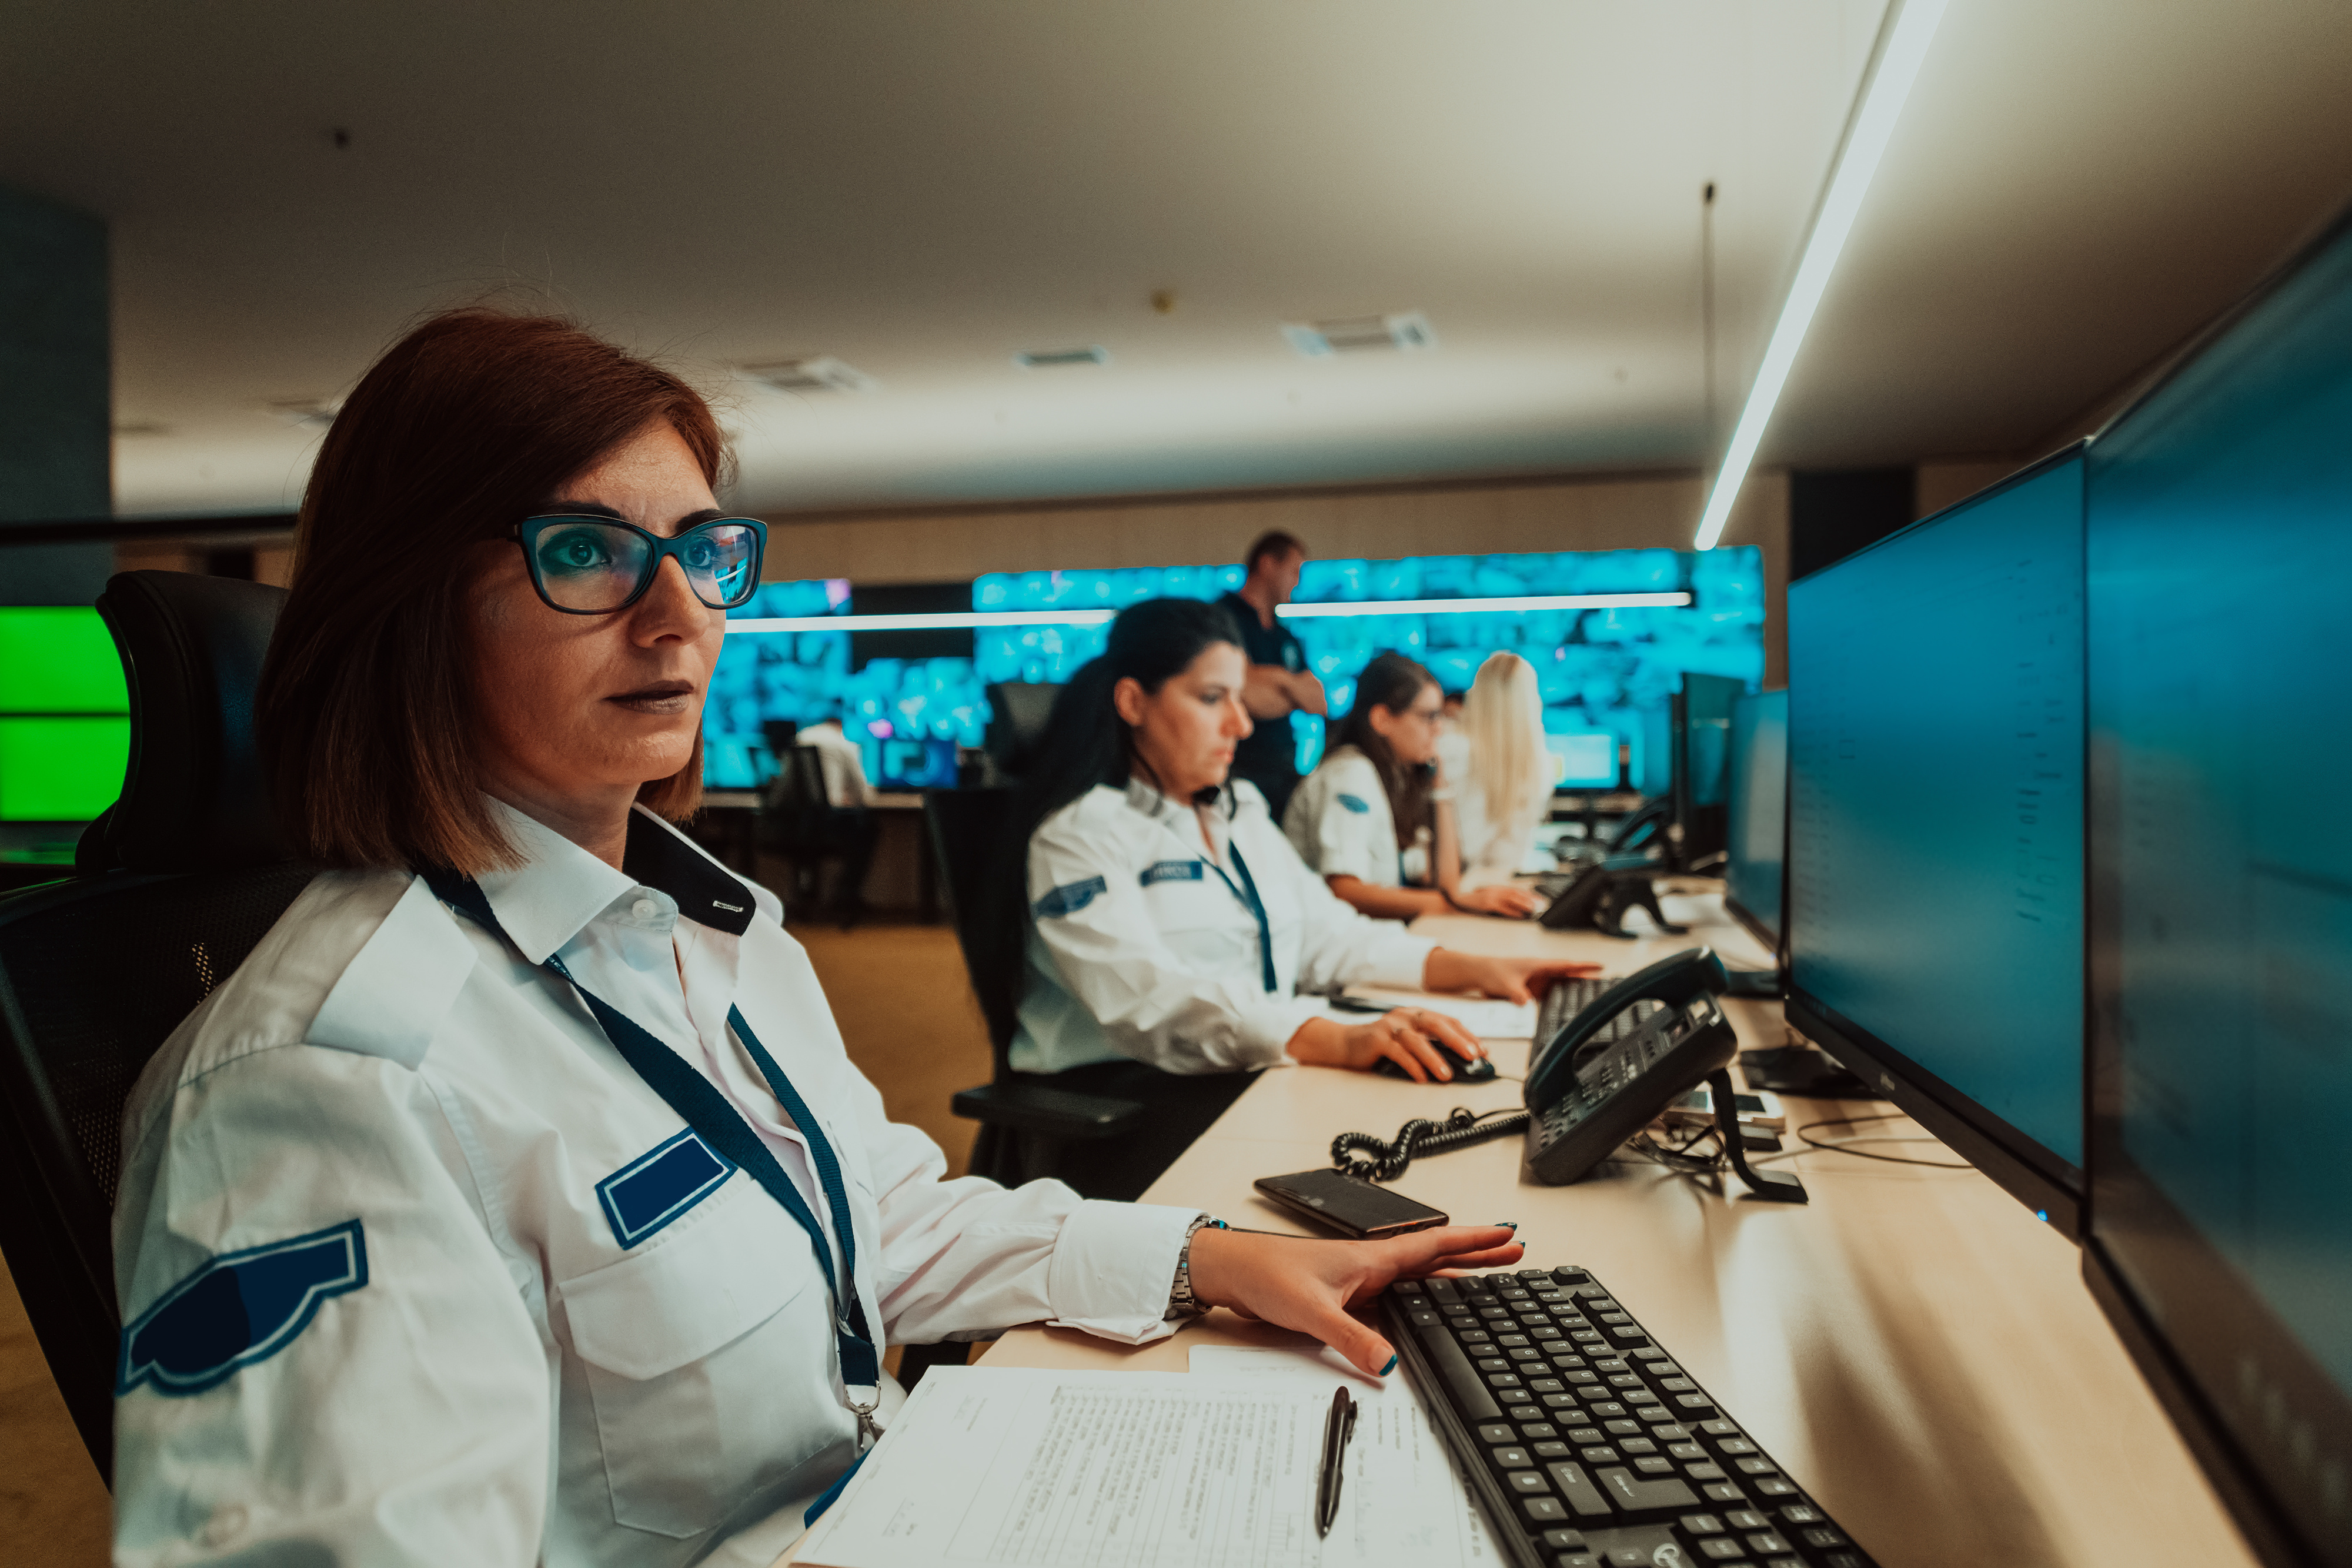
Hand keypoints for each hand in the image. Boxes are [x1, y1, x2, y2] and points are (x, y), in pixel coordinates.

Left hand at [1186, 1224, 1524, 1375]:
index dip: (1475, 1240)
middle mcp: (1373, 1265)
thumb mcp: (1313, 1311)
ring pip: (1420, 1275)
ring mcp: (1362, 1280)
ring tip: (1489, 1275)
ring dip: (1454, 1272)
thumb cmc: (1266, 1275)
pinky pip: (1399, 1293)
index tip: (1509, 1233)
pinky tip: (1432, 1303)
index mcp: (1373, 1258)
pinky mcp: (1349, 1295)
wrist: (1232, 1272)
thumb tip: (1388, 1365)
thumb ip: (1351, 1338)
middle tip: (1515, 1250)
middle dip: (1477, 1253)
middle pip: (1437, 1257)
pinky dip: (1424, 1294)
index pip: (1436, 1245)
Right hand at [1287, 1009, 1484, 1082]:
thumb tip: (1459, 1063)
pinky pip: (1398, 1052)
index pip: (1447, 1021)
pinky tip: (1421, 1078)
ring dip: (1435, 1058)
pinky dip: (1412, 1066)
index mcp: (1416, 1014)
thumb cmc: (1380, 1046)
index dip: (1467, 1035)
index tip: (1482, 1051)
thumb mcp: (1408, 1043)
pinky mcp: (1376, 1039)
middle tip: (1473, 1056)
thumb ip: (1429, 1047)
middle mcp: (1405, 1016)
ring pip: (1417, 1040)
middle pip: (1436, 1024)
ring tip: (1447, 1075)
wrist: (1345, 1044)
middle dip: (1458, 1040)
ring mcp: (1390, 1026)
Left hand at [1423, 950, 1601, 1003]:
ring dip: (1573, 988)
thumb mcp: (1505, 984)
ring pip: (1560, 985)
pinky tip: (1565, 1005)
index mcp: (1538, 965)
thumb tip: (1526, 1002)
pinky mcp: (1531, 989)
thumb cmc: (1491, 971)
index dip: (1584, 966)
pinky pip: (1549, 994)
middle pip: (1568, 975)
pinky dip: (1559, 997)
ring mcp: (1537, 981)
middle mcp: (1540, 971)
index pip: (1566, 965)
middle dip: (1585, 978)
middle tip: (1603, 982)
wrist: (1478, 972)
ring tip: (1590, 994)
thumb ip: (1517, 994)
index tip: (1600, 966)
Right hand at [1451, 882, 1541, 918]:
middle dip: (1529, 899)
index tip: (1538, 899)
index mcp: (1495, 888)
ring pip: (1511, 899)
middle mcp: (1495, 890)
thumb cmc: (1472, 903)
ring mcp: (1491, 896)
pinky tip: (1520, 915)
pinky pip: (1503, 908)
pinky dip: (1513, 912)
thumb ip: (1498, 900)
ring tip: (1533, 909)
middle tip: (1539, 904)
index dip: (1528, 894)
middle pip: (1516, 893)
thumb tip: (1515, 907)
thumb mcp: (1486, 898)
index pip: (1516, 890)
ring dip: (1523, 904)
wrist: (1457, 901)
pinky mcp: (1487, 904)